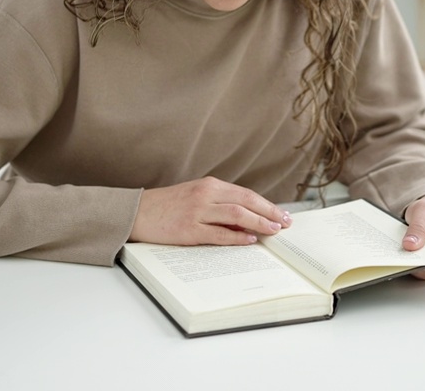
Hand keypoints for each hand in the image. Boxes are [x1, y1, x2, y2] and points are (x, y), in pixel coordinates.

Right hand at [130, 176, 291, 245]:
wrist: (138, 212)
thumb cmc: (168, 206)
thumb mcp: (195, 195)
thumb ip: (219, 202)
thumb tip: (248, 218)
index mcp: (209, 185)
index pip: (246, 194)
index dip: (267, 205)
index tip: (283, 214)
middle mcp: (205, 195)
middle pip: (246, 201)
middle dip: (270, 213)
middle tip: (286, 223)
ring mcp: (197, 212)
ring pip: (236, 214)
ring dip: (259, 222)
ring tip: (274, 230)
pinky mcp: (188, 229)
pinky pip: (218, 233)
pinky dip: (236, 236)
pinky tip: (250, 239)